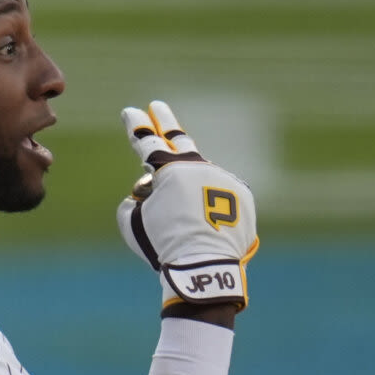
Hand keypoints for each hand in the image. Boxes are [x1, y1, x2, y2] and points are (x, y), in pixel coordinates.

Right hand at [113, 100, 258, 311]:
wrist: (205, 266)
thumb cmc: (164, 244)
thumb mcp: (133, 221)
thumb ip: (138, 199)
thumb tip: (150, 191)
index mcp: (170, 170)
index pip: (148, 142)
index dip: (137, 127)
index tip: (132, 113)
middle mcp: (199, 168)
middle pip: (180, 140)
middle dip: (166, 123)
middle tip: (158, 108)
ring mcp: (223, 179)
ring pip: (202, 174)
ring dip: (191, 182)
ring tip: (183, 203)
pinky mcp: (242, 195)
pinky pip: (221, 194)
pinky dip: (212, 204)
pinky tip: (206, 220)